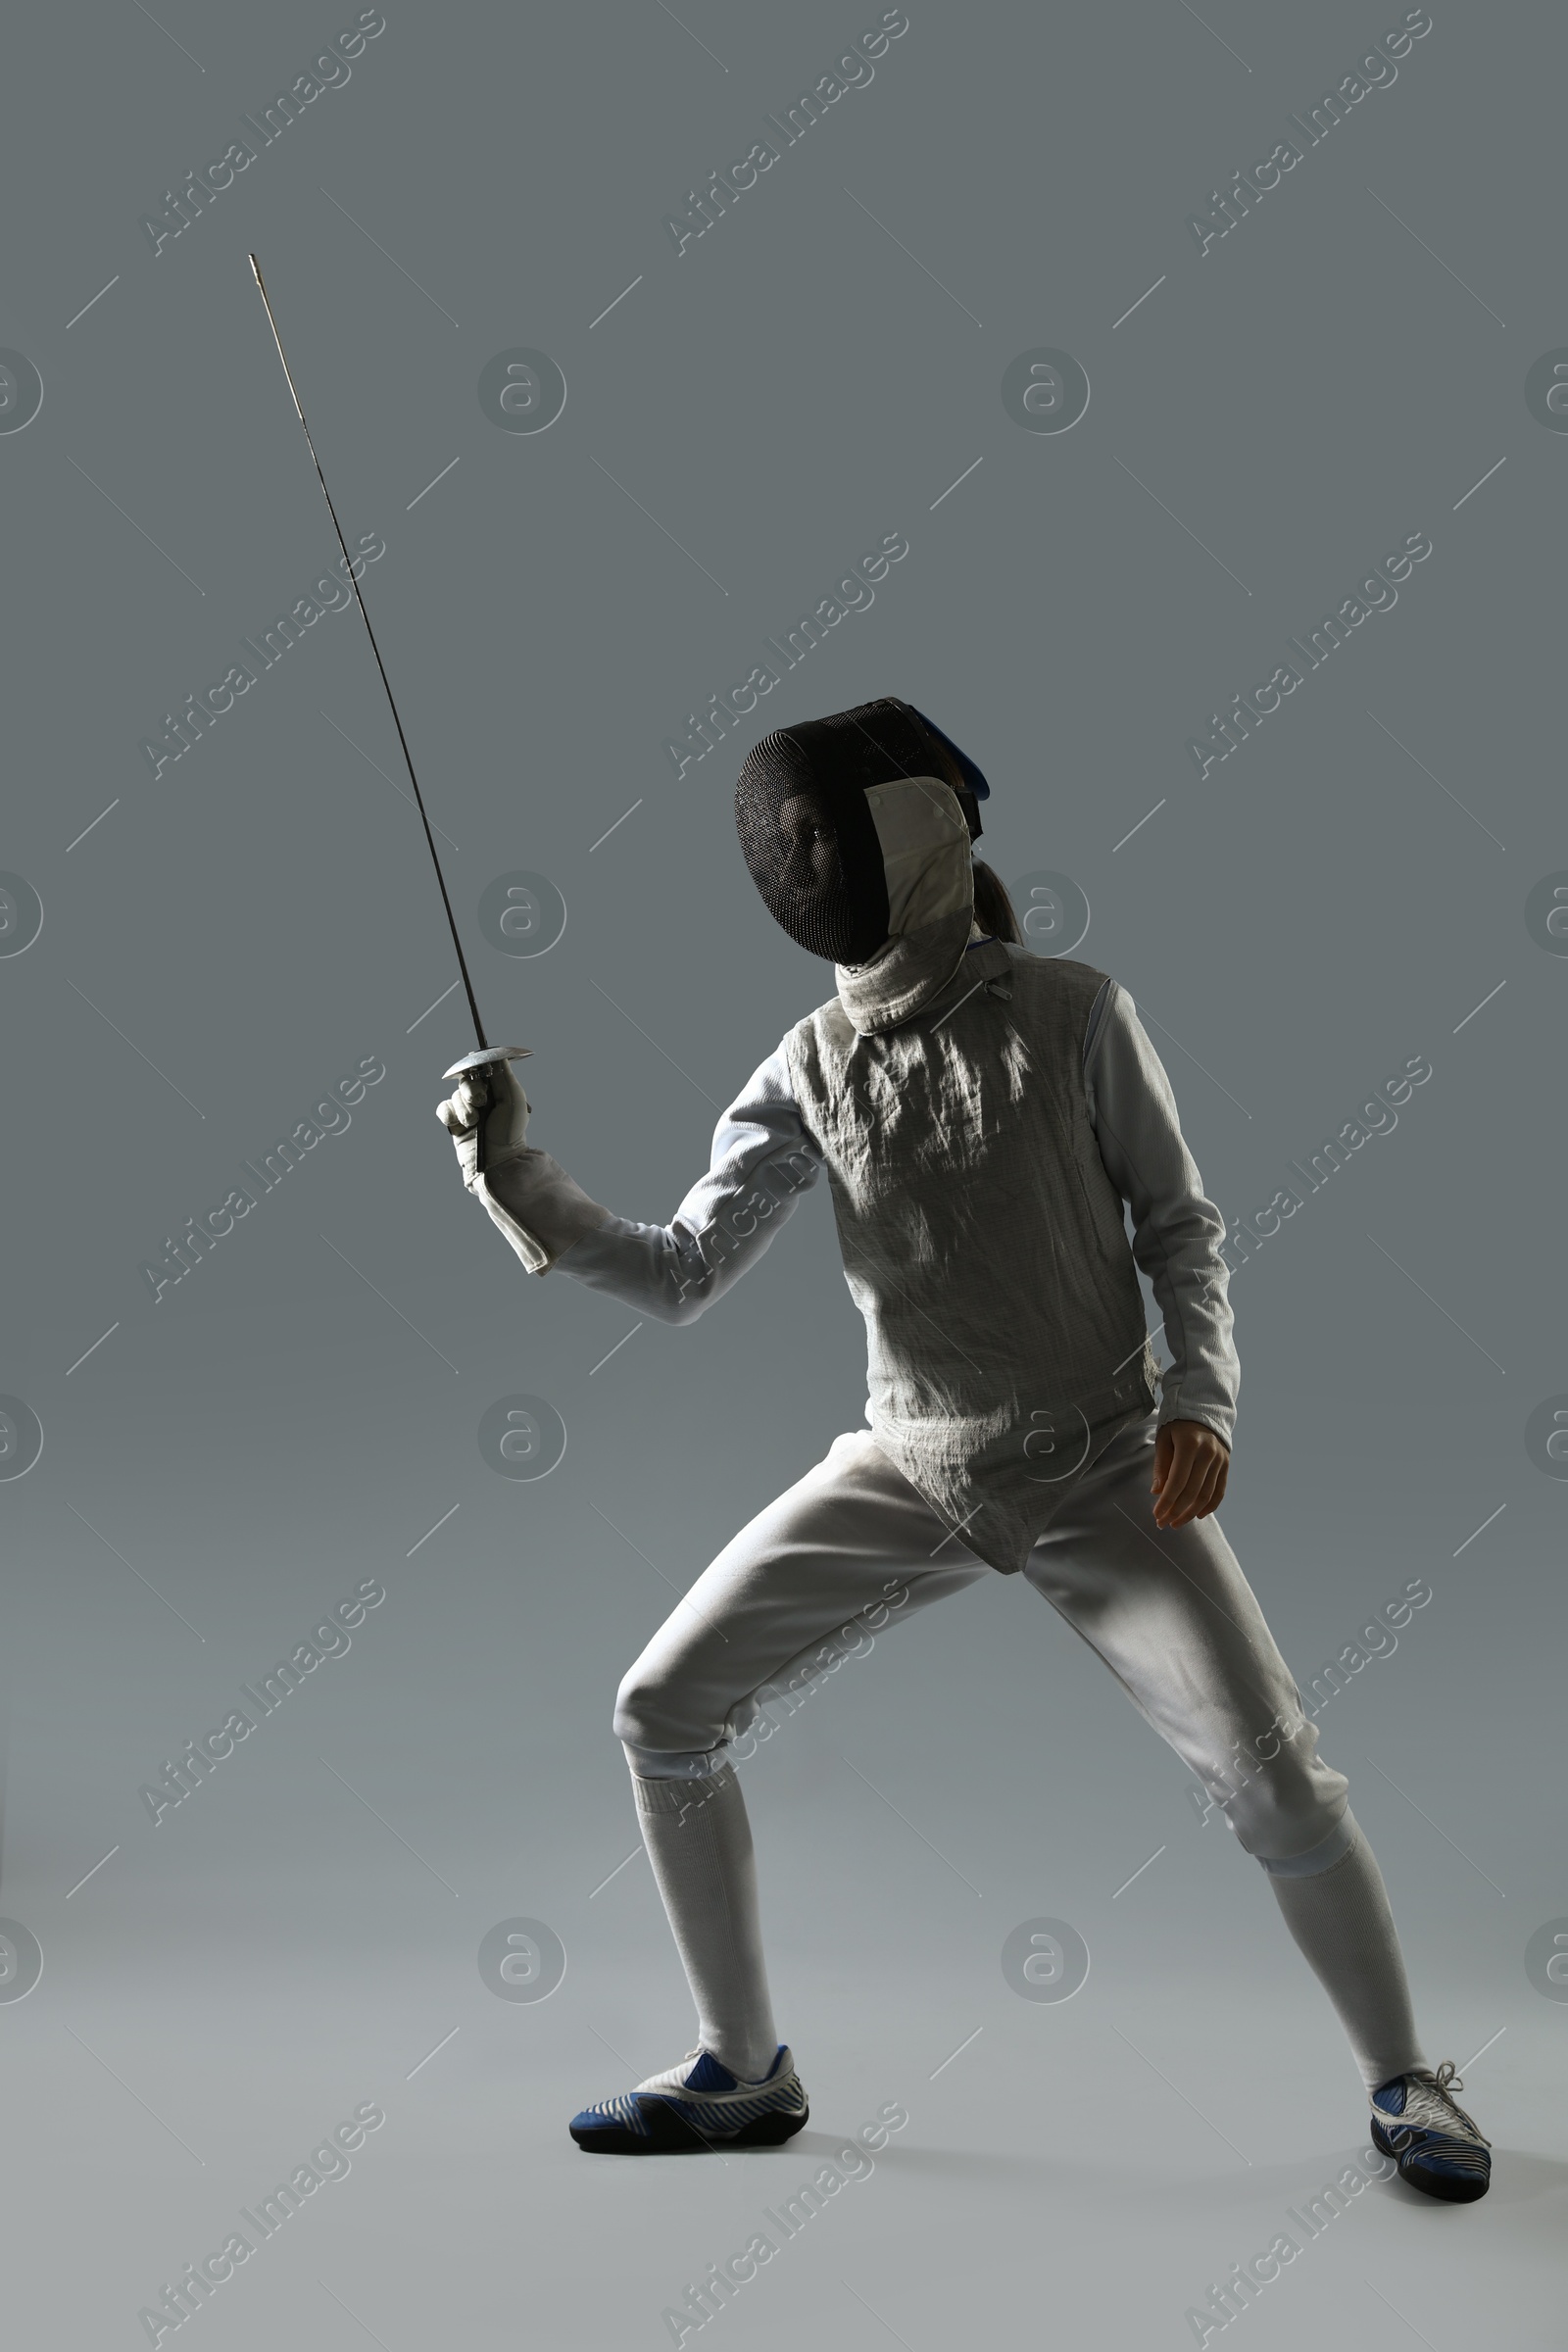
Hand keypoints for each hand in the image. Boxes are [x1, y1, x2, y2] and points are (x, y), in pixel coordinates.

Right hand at [436, 1059, 529, 1187]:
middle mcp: (481, 1099)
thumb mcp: (513, 1100)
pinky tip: (459, 1123)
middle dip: (471, 1090)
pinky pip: (443, 1109)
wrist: (497, 1161)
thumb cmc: (510, 1132)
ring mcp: (466, 1111)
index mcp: (497, 1091)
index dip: (477, 1069)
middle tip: (481, 1101)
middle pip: (465, 1080)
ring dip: (463, 1108)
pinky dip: (449, 1114)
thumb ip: (504, 1076)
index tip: (480, 1072)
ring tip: (474, 1122)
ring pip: (455, 1096)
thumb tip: (496, 1055)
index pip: (481, 1070)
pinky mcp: (454, 1124)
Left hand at [1151, 1419, 1228, 1528]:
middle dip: (1176, 1511)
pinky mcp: (1226, 1464)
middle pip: (1192, 1492)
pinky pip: (1220, 1491)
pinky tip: (1198, 1515)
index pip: (1177, 1481)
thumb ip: (1161, 1466)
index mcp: (1189, 1444)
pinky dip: (1210, 1506)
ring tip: (1177, 1522)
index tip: (1157, 1515)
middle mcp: (1208, 1453)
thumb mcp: (1164, 1439)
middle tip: (1164, 1524)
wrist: (1204, 1409)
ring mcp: (1220, 1459)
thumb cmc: (1177, 1425)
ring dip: (1191, 1513)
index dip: (1166, 1502)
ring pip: (1206, 1495)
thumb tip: (1157, 1492)